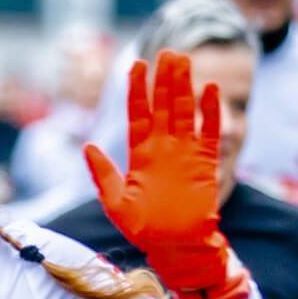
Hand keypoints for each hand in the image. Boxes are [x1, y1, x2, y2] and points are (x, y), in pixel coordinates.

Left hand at [84, 50, 251, 298]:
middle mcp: (163, 148)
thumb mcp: (115, 203)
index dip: (137, 89)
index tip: (136, 64)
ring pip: (184, 111)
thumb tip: (88, 146)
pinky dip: (209, 111)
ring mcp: (185, 152)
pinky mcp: (205, 162)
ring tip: (184, 59)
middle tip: (168, 51)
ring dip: (184, 86)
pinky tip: (209, 89)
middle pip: (163, 105)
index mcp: (140, 154)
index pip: (138, 113)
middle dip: (164, 79)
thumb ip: (103, 174)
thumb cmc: (144, 230)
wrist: (175, 247)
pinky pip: (209, 131)